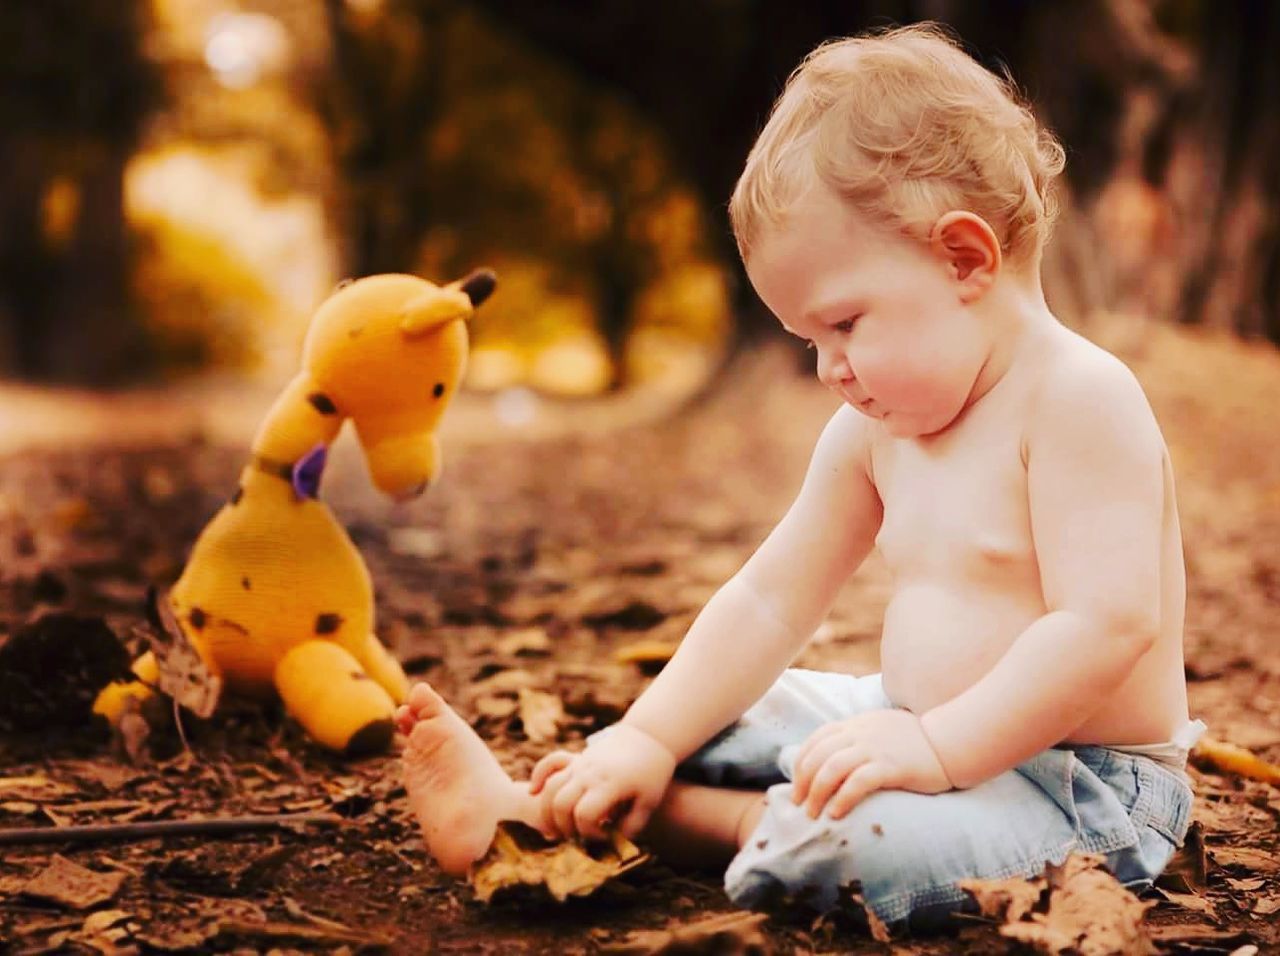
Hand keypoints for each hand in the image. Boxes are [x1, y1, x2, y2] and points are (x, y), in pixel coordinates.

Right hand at [528, 723, 676, 840]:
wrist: (649, 735)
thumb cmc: (653, 771)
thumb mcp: (649, 802)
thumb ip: (632, 826)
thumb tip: (613, 842)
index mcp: (609, 784)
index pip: (585, 816)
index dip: (591, 833)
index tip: (606, 835)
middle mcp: (589, 773)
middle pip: (561, 805)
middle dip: (565, 828)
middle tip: (581, 837)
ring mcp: (580, 764)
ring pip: (551, 790)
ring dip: (549, 813)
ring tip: (561, 829)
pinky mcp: (576, 759)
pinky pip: (548, 766)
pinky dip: (538, 779)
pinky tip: (534, 793)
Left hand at [791, 709, 951, 818]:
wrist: (951, 742)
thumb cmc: (917, 741)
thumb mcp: (881, 729)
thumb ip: (859, 737)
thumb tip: (837, 759)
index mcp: (856, 724)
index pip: (817, 739)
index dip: (801, 762)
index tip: (798, 784)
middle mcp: (860, 733)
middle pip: (818, 755)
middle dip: (803, 781)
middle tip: (800, 804)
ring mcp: (875, 749)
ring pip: (832, 768)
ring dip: (817, 793)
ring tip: (813, 814)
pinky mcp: (891, 767)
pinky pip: (858, 782)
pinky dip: (842, 798)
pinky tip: (836, 814)